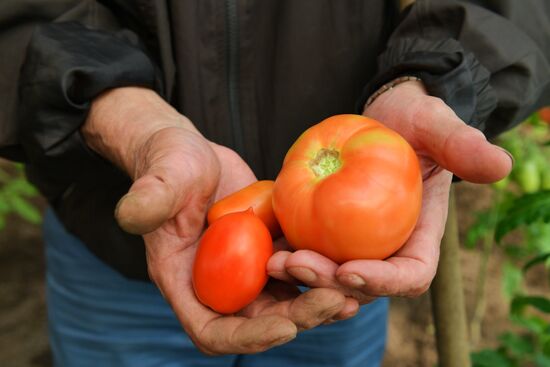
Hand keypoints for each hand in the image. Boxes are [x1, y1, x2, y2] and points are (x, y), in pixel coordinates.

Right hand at [82, 87, 352, 354]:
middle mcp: (218, 283)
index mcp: (185, 280)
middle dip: (298, 318)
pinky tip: (351, 264)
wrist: (193, 152)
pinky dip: (321, 273)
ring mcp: (245, 269)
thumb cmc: (169, 163)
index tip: (284, 326)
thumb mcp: (161, 177)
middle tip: (335, 302)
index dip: (248, 336)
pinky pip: (296, 272)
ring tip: (352, 293)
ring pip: (284, 300)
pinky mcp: (267, 249)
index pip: (213, 328)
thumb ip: (149, 197)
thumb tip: (130, 214)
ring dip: (317, 301)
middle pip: (259, 320)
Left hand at [267, 80, 512, 303]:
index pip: (409, 275)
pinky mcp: (324, 229)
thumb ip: (462, 145)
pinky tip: (263, 243)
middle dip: (329, 283)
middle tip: (298, 265)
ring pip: (328, 272)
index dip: (383, 282)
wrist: (381, 118)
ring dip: (301, 273)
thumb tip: (500, 164)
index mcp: (419, 237)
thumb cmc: (414, 121)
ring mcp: (352, 242)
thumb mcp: (437, 126)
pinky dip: (286, 250)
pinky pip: (305, 246)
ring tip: (273, 260)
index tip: (352, 269)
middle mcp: (384, 248)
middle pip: (360, 282)